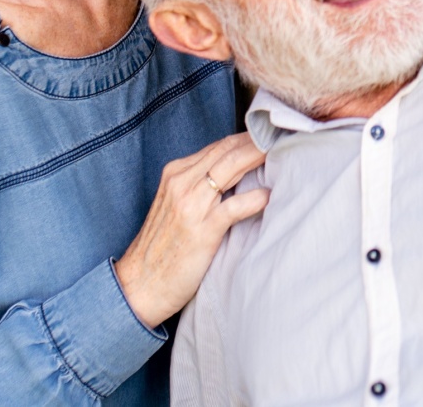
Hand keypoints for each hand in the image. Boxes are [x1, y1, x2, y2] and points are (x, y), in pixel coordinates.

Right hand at [114, 132, 269, 327]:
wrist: (139, 285)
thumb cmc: (163, 247)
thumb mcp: (176, 205)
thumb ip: (201, 186)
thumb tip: (239, 173)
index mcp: (175, 173)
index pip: (219, 146)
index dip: (247, 139)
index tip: (270, 136)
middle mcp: (181, 183)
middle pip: (227, 150)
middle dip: (258, 141)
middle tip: (284, 137)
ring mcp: (191, 205)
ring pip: (231, 168)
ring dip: (259, 158)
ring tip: (283, 153)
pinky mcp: (202, 230)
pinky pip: (234, 207)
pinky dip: (254, 199)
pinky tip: (268, 196)